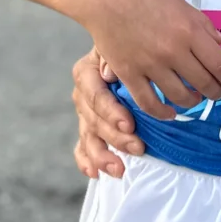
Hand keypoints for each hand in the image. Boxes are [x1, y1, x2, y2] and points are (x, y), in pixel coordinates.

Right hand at [70, 50, 143, 178]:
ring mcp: (84, 114)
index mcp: (87, 73)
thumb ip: (116, 58)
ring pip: (88, 137)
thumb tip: (108, 73)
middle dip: (115, 137)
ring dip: (102, 155)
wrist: (131, 53)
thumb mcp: (126, 47)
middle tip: (138, 147)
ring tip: (119, 169)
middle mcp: (82, 94)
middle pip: (94, 120)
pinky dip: (87, 161)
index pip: (96, 95)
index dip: (111, 112)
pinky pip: (82, 147)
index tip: (130, 125)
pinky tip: (95, 173)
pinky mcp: (87, 129)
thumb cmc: (132, 49)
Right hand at [71, 0, 220, 119]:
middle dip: (214, 92)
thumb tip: (220, 44)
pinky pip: (149, 103)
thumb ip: (202, 25)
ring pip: (180, 96)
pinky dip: (162, 112)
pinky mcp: (129, 74)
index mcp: (190, 30)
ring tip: (193, 99)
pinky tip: (169, 112)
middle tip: (214, 93)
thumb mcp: (181, 4)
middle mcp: (174, 50)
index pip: (219, 64)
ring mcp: (151, 64)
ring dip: (191, 102)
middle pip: (204, 83)